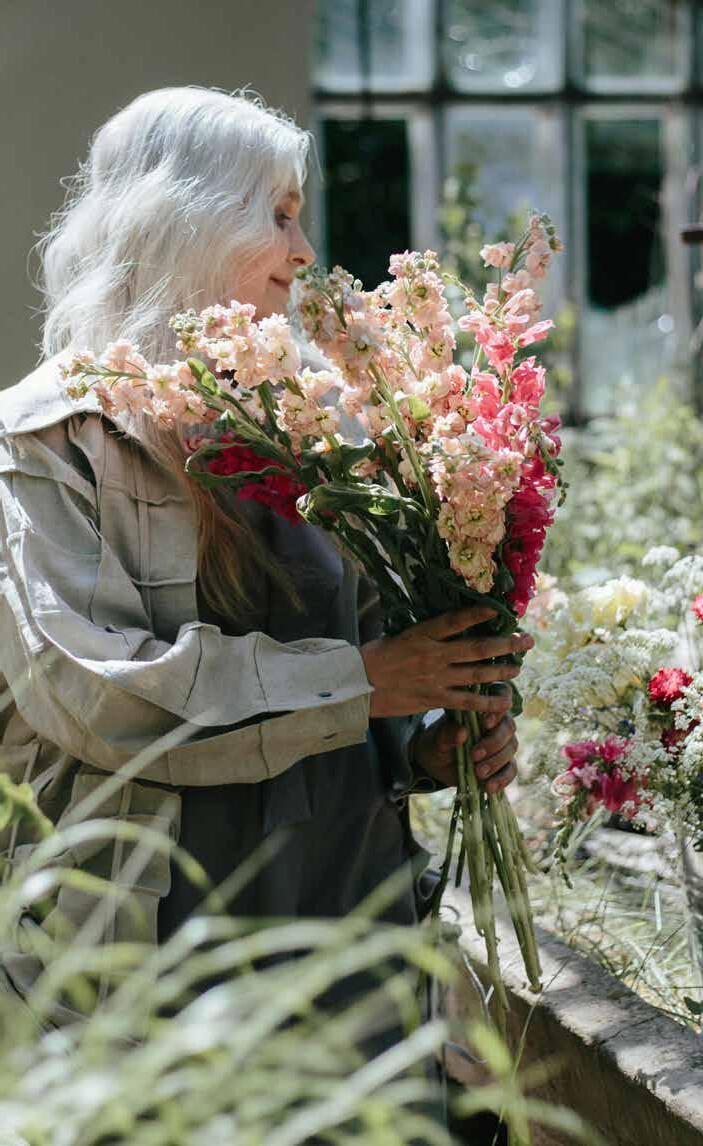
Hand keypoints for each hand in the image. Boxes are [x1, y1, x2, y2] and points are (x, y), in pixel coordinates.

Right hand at [360, 605, 533, 718]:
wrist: (358, 686)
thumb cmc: (376, 657)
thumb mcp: (399, 635)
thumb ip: (426, 632)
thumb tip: (452, 623)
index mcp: (422, 633)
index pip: (456, 620)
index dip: (480, 614)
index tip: (500, 610)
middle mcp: (433, 654)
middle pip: (478, 648)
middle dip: (506, 644)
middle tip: (527, 640)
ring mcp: (436, 678)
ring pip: (478, 673)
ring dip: (503, 670)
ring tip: (518, 667)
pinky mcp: (434, 699)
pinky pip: (468, 702)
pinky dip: (488, 702)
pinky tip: (504, 700)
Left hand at [412, 693, 518, 795]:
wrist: (435, 763)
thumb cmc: (437, 742)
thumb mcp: (437, 738)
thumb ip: (447, 734)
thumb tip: (462, 732)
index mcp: (481, 708)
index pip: (501, 697)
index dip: (498, 709)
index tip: (486, 723)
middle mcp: (496, 723)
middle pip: (508, 726)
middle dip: (493, 742)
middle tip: (475, 755)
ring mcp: (502, 744)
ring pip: (511, 748)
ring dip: (496, 761)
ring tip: (478, 773)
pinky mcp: (503, 764)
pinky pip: (511, 770)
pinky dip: (502, 778)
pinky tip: (489, 787)